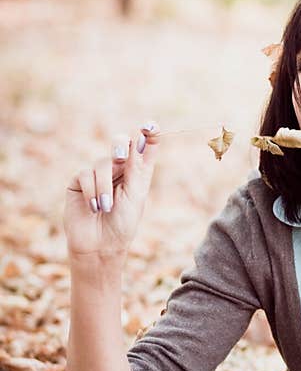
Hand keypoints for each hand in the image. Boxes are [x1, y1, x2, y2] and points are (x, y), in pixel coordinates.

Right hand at [63, 122, 159, 262]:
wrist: (101, 245)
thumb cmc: (123, 223)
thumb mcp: (135, 195)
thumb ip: (135, 169)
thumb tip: (137, 142)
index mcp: (138, 172)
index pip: (145, 148)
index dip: (149, 135)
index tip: (151, 126)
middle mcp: (119, 169)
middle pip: (120, 144)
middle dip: (120, 146)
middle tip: (121, 156)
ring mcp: (98, 174)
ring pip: (101, 164)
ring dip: (105, 188)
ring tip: (107, 207)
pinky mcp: (79, 182)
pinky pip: (85, 176)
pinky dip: (92, 192)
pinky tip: (95, 208)